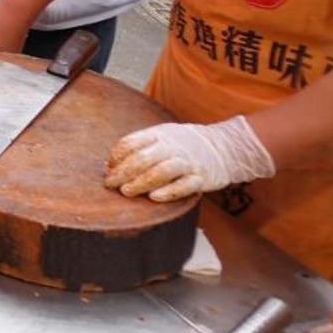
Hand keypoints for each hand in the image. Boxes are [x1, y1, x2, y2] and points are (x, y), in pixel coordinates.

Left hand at [104, 117, 275, 202]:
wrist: (224, 146)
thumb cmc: (183, 144)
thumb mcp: (162, 136)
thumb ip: (139, 147)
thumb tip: (110, 164)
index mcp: (159, 134)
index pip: (131, 142)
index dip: (116, 156)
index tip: (108, 169)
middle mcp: (172, 146)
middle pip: (143, 158)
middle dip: (123, 173)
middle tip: (110, 184)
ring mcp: (188, 162)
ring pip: (162, 171)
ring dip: (142, 182)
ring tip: (127, 192)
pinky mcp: (201, 178)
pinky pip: (184, 185)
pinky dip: (168, 191)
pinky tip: (154, 197)